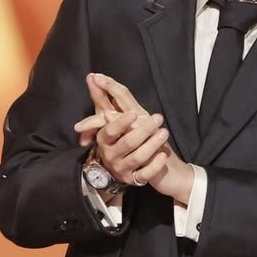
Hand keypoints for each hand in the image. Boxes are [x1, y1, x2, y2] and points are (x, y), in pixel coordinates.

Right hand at [77, 73, 194, 202]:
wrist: (131, 165)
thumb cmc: (120, 136)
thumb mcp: (112, 118)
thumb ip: (103, 98)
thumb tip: (93, 76)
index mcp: (104, 139)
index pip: (109, 130)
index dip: (120, 123)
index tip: (134, 114)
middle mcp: (110, 155)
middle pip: (127, 143)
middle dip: (143, 130)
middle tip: (158, 118)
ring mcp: (122, 169)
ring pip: (137, 158)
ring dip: (152, 144)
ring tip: (164, 133)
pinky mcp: (134, 180)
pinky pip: (145, 175)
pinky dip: (154, 165)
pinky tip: (163, 155)